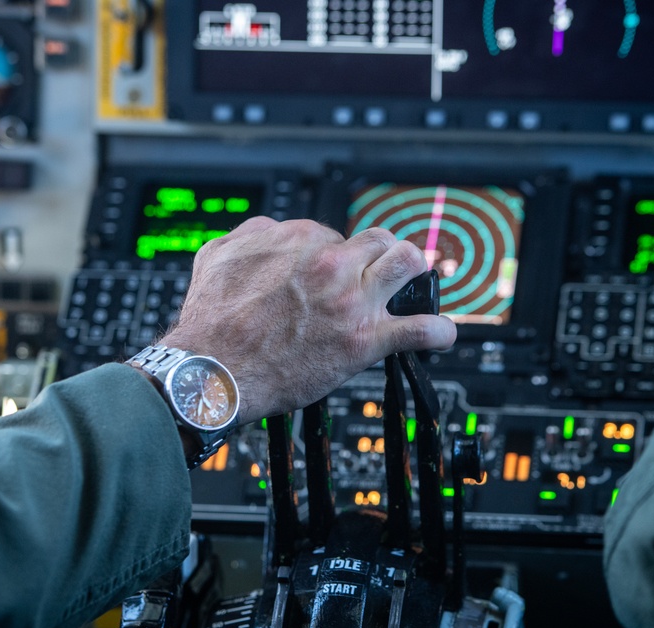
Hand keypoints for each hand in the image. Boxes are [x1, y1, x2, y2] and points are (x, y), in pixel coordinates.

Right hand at [156, 216, 456, 423]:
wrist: (213, 370)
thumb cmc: (211, 322)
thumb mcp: (216, 256)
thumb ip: (248, 235)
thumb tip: (269, 230)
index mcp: (298, 240)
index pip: (335, 234)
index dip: (337, 254)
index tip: (336, 271)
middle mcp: (331, 264)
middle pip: (380, 241)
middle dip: (384, 253)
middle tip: (384, 269)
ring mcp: (352, 301)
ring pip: (409, 264)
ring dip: (418, 272)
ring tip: (418, 283)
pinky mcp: (364, 340)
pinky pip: (419, 329)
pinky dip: (437, 332)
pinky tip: (442, 334)